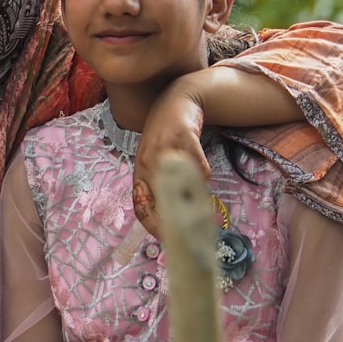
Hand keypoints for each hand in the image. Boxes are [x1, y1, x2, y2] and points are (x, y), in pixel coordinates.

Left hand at [133, 84, 208, 238]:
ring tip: (194, 180)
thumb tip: (169, 220)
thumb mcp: (154, 163)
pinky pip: (199, 168)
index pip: (141, 206)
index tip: (169, 240)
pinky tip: (199, 159)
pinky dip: (203, 170)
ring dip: (195, 187)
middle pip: (162, 201)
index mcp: (139, 171)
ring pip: (186, 184)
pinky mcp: (182, 137)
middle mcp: (148, 162)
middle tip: (192, 227)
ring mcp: (164, 149)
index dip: (153, 227)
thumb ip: (157, 187)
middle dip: (179, 218)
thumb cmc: (165, 137)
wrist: (177, 101)